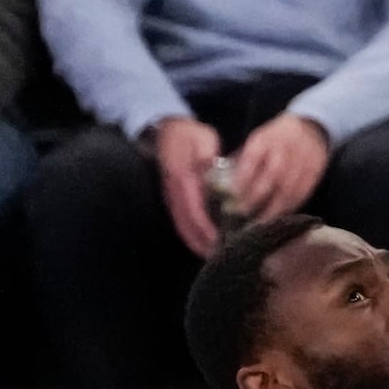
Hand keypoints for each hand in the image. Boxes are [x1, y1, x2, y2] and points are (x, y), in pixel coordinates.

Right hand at [152, 115, 224, 257]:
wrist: (166, 130)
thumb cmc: (189, 135)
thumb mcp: (202, 138)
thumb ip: (206, 154)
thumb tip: (209, 166)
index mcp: (182, 179)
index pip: (194, 210)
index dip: (206, 228)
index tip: (220, 242)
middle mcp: (174, 192)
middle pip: (186, 225)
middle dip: (202, 243)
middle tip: (221, 258)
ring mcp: (171, 197)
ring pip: (182, 226)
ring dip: (196, 242)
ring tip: (214, 256)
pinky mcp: (173, 200)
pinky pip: (181, 221)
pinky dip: (192, 235)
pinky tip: (205, 243)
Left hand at [233, 114, 330, 220]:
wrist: (309, 128)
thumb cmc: (274, 140)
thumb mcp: (256, 142)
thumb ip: (242, 162)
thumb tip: (222, 188)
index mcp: (266, 138)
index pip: (253, 157)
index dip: (243, 177)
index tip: (232, 195)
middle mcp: (286, 147)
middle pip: (273, 174)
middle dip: (257, 196)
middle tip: (243, 213)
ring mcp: (303, 159)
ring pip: (290, 187)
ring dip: (274, 208)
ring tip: (260, 222)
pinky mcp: (315, 171)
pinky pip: (303, 193)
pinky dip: (290, 207)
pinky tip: (279, 216)